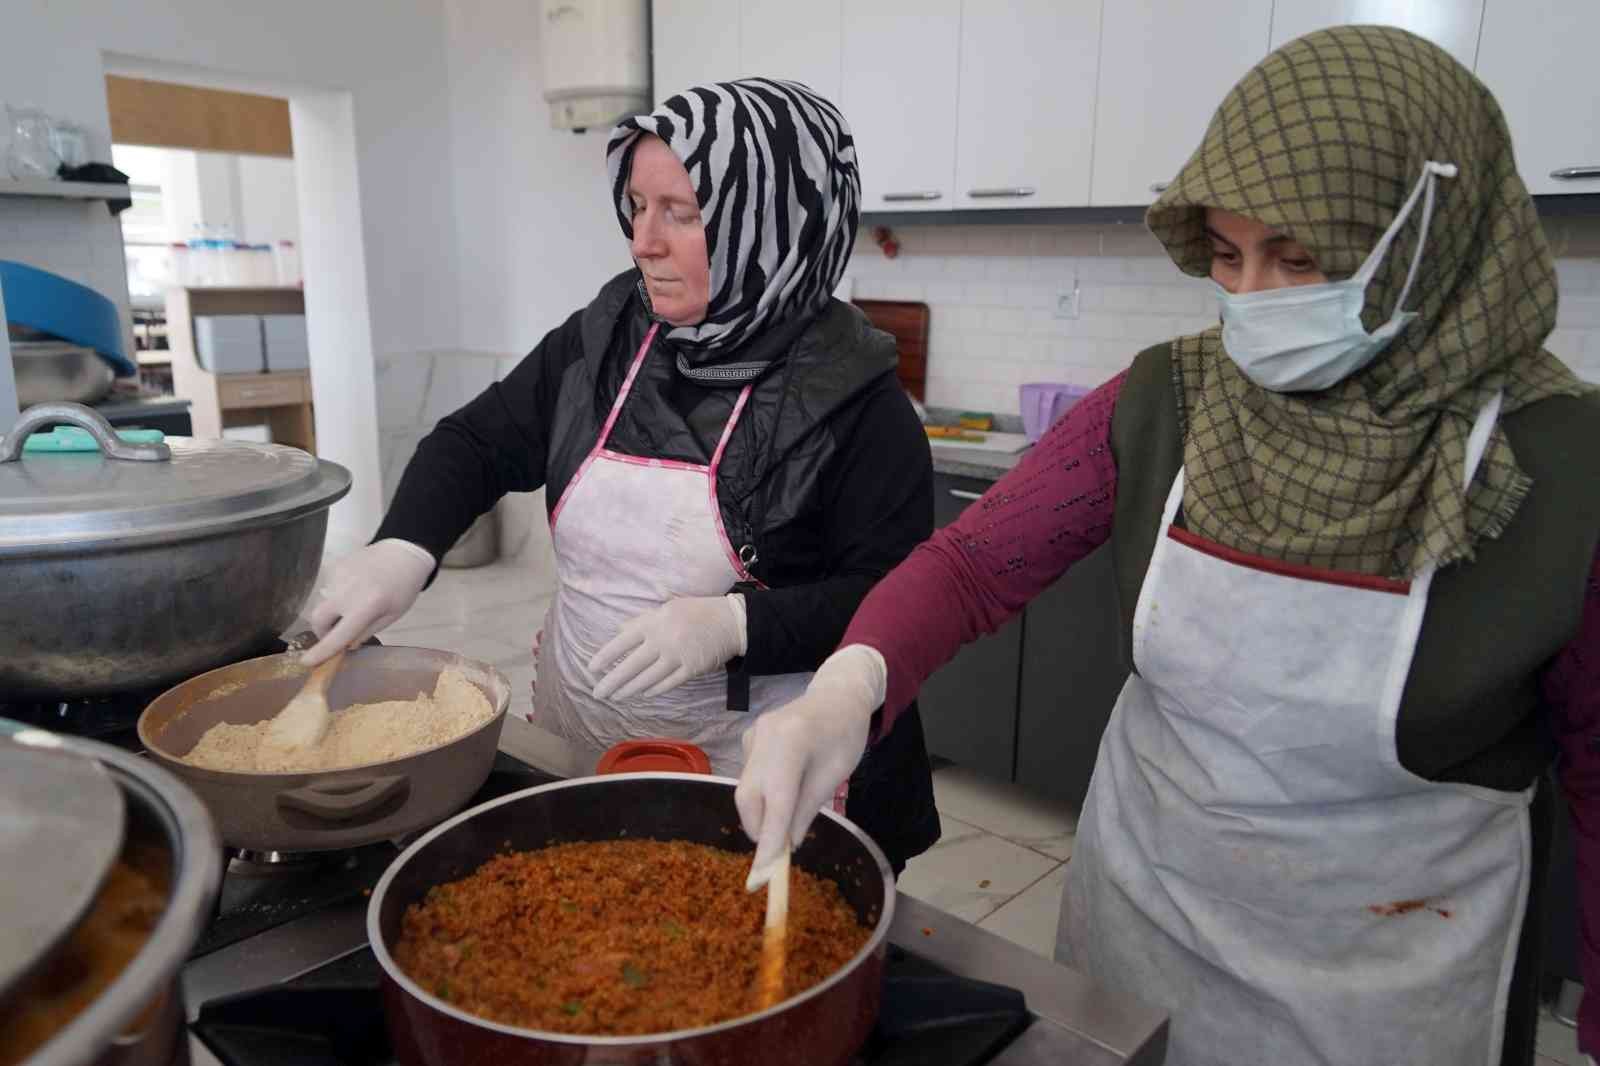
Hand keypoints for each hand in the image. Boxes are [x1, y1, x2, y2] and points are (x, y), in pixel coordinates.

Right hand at [301, 539, 434, 664]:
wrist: (404, 552)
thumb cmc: (403, 588)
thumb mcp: (392, 615)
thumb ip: (366, 631)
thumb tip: (345, 645)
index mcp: (366, 606)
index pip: (337, 635)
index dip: (321, 651)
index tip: (307, 662)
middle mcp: (346, 591)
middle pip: (318, 618)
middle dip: (323, 630)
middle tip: (337, 632)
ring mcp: (338, 576)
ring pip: (323, 603)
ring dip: (334, 610)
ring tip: (356, 601)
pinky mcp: (335, 567)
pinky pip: (328, 588)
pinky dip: (338, 595)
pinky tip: (356, 587)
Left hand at [589, 595, 745, 700]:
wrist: (731, 621)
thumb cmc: (697, 611)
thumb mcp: (668, 607)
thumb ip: (643, 620)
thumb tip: (621, 630)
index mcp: (654, 622)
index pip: (622, 642)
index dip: (605, 657)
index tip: (591, 669)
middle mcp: (663, 640)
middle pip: (631, 666)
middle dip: (611, 682)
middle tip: (597, 693)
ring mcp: (677, 656)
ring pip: (647, 679)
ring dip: (629, 690)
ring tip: (616, 697)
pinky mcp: (691, 669)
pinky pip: (668, 683)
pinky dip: (653, 690)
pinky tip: (642, 694)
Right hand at [735, 645, 885, 885]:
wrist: (837, 696)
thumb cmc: (844, 735)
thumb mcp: (834, 775)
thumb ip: (808, 808)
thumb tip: (788, 845)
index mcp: (792, 742)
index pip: (776, 800)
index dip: (769, 839)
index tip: (765, 874)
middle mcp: (763, 737)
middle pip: (748, 797)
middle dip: (759, 830)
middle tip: (778, 851)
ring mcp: (752, 736)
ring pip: (745, 790)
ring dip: (760, 815)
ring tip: (785, 823)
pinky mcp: (748, 739)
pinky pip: (748, 778)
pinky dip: (761, 797)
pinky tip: (782, 794)